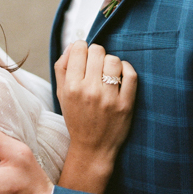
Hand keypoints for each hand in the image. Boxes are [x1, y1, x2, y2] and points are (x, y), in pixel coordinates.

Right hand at [54, 41, 136, 163]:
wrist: (92, 148)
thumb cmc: (76, 118)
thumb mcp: (62, 94)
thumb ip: (62, 68)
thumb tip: (72, 45)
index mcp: (71, 87)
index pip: (79, 48)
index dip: (82, 49)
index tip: (84, 57)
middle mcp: (89, 91)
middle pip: (97, 50)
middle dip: (97, 55)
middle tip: (96, 66)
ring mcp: (109, 98)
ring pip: (114, 60)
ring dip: (111, 63)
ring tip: (108, 73)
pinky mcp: (126, 104)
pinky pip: (131, 74)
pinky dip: (126, 70)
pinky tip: (121, 76)